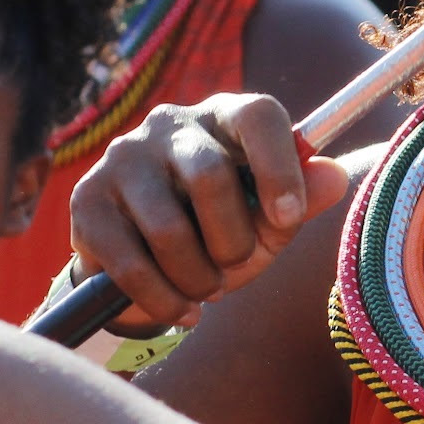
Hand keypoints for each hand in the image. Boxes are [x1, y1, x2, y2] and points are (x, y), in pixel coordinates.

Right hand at [67, 94, 350, 330]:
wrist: (146, 263)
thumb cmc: (221, 231)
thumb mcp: (269, 222)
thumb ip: (303, 201)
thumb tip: (336, 176)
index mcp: (225, 116)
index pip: (258, 115)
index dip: (279, 167)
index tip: (287, 219)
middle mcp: (169, 124)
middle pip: (209, 176)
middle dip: (233, 241)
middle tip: (236, 266)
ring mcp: (122, 158)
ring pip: (167, 229)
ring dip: (198, 278)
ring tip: (207, 289)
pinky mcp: (87, 201)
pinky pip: (130, 264)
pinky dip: (164, 300)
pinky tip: (182, 309)